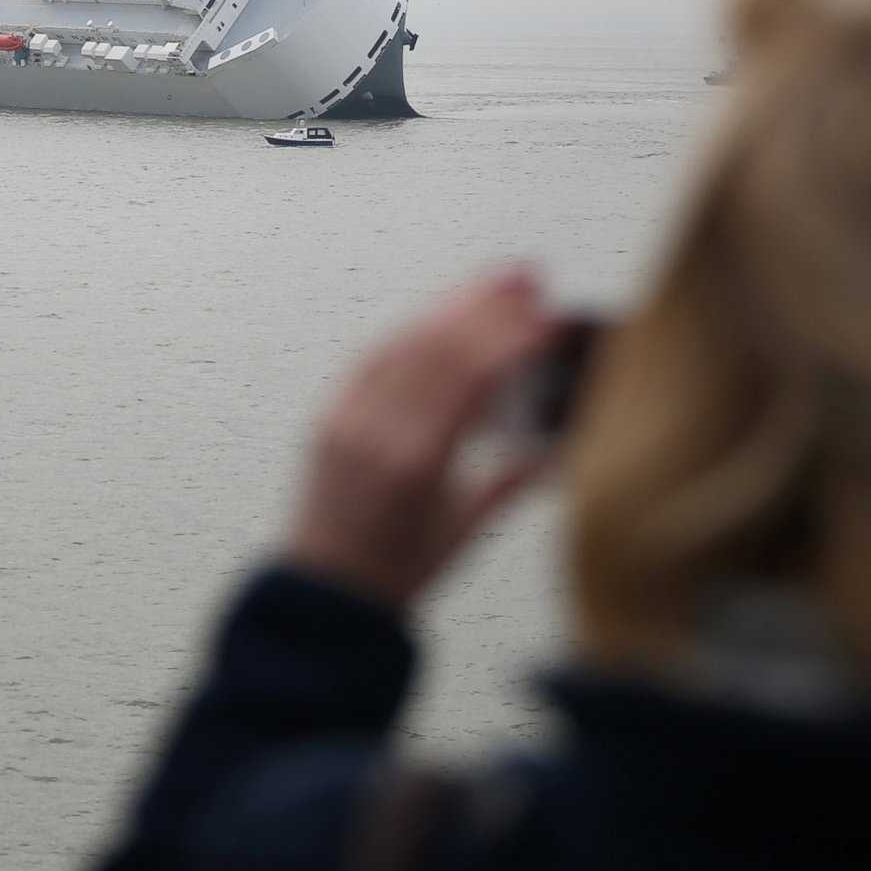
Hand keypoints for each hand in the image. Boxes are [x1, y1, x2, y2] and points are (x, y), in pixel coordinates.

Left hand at [283, 270, 554, 611]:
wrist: (323, 591)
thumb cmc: (391, 570)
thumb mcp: (462, 531)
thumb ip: (507, 484)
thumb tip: (548, 451)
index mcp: (418, 462)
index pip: (471, 378)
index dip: (511, 340)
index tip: (546, 321)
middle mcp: (378, 431)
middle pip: (439, 347)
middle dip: (488, 306)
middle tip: (528, 279)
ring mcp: (348, 417)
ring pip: (406, 342)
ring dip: (453, 307)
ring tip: (495, 283)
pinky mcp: (330, 413)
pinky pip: (375, 357)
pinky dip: (414, 331)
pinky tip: (442, 317)